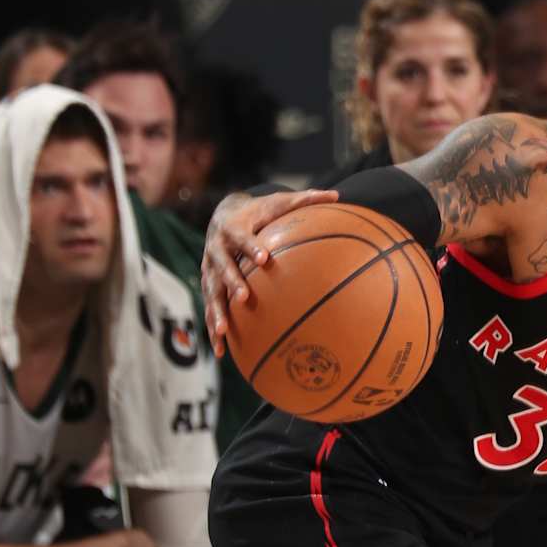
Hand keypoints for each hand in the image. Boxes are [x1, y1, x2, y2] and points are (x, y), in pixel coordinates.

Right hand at [202, 187, 337, 353]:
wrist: (223, 214)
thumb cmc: (259, 210)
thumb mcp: (279, 201)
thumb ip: (305, 199)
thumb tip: (337, 194)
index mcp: (233, 228)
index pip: (241, 238)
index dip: (251, 247)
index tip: (264, 258)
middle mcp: (216, 249)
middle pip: (222, 267)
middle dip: (231, 283)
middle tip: (243, 298)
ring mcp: (209, 268)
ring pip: (210, 292)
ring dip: (216, 312)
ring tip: (223, 332)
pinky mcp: (208, 284)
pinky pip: (209, 307)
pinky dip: (213, 327)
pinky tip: (221, 351)